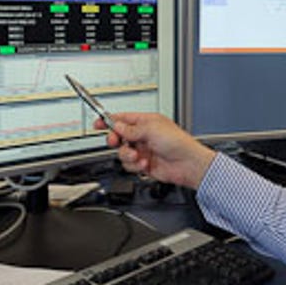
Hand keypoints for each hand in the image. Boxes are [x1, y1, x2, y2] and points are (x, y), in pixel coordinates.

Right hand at [93, 112, 216, 188]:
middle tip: (117, 142)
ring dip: (128, 155)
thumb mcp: (151, 129)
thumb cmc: (178, 143)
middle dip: (116, 140)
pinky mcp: (143, 164)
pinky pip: (129, 165)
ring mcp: (143, 150)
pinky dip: (135, 165)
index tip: (97, 123)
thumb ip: (131, 128)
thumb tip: (117, 126)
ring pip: (122, 152)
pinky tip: (145, 163)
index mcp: (146, 122)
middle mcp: (143, 136)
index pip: (122, 119)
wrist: (187, 164)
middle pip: (118, 136)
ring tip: (138, 156)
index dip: (108, 121)